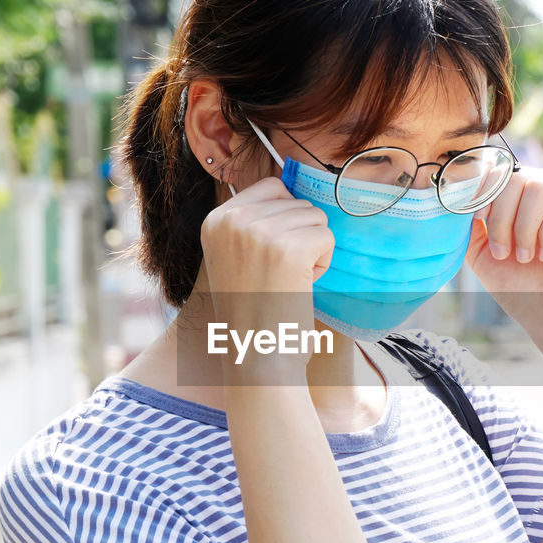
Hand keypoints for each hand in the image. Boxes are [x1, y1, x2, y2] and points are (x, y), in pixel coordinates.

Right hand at [200, 177, 334, 367]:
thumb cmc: (253, 310)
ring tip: (289, 280)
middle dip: (300, 236)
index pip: (272, 187)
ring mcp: (260, 232)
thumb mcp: (234, 255)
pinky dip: (323, 263)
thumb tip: (290, 191)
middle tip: (280, 274)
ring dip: (313, 250)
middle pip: (297, 201)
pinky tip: (301, 285)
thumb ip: (252, 222)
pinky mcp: (289, 248)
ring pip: (316, 217)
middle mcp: (232, 220)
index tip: (273, 255)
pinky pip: (327, 237)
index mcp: (215, 219)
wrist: (255, 356)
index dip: (286, 218)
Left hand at [465, 167, 542, 330]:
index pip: (501, 168)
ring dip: (524, 226)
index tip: (476, 219)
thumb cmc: (518, 283)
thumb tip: (460, 194)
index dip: (484, 189)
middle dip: (502, 216)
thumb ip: (469, 223)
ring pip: (540, 186)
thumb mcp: (480, 251)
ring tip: (524, 257)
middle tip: (502, 251)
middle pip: (518, 176)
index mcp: (523, 192)